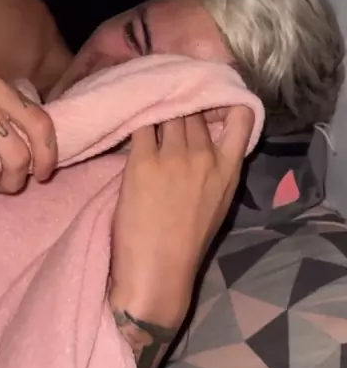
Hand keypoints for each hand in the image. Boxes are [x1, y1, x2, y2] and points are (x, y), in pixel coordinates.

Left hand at [110, 107, 253, 330]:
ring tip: (143, 104)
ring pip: (167, 113)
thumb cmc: (185, 243)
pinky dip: (135, 117)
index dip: (224, 100)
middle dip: (181, 103)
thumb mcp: (217, 202)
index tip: (209, 96)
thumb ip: (216, 168)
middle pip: (193, 111)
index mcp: (229, 169)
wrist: (158, 272)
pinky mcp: (142, 160)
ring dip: (157, 108)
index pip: (241, 117)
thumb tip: (200, 141)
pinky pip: (140, 124)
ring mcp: (174, 156)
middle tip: (164, 100)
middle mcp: (205, 156)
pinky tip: (127, 114)